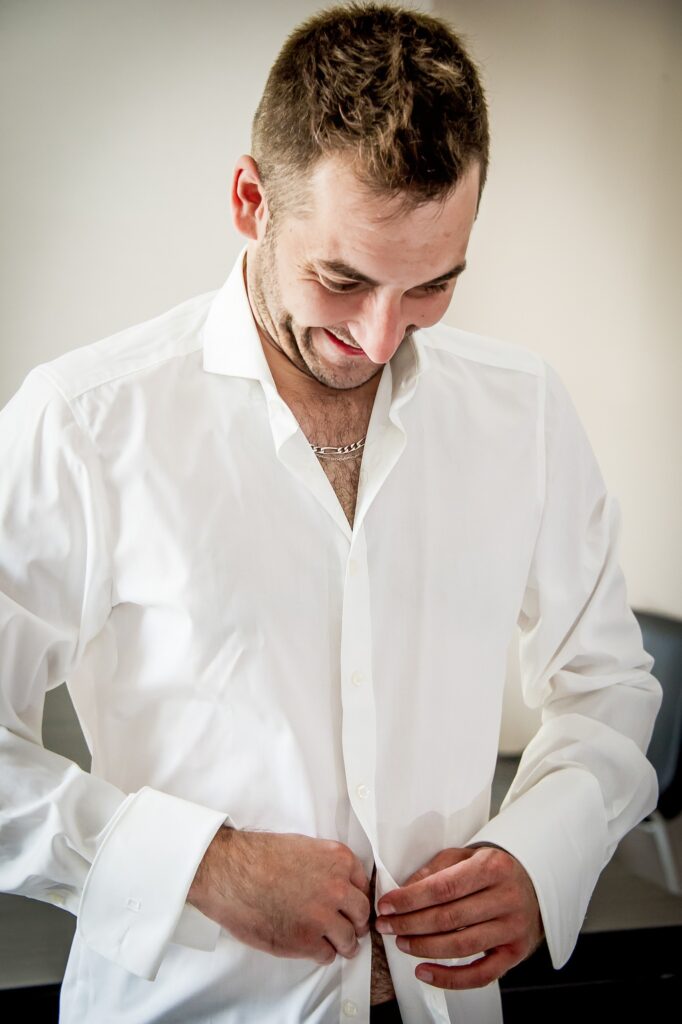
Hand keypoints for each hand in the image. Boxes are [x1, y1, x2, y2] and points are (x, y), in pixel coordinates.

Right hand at [187, 828, 370, 964]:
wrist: (232, 873)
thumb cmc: (259, 857)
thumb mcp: (304, 847)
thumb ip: (326, 866)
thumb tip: (335, 882)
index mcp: (338, 860)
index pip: (363, 885)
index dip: (355, 898)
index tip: (351, 906)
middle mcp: (337, 888)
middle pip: (361, 913)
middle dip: (355, 922)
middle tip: (349, 927)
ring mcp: (323, 917)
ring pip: (349, 939)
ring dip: (343, 943)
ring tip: (337, 945)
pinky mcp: (306, 941)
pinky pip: (327, 955)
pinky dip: (322, 954)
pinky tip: (314, 948)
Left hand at [376, 845, 543, 989]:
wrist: (534, 884)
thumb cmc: (493, 869)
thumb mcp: (466, 856)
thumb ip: (435, 869)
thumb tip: (404, 889)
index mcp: (492, 867)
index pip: (443, 887)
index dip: (410, 899)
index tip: (387, 905)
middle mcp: (506, 898)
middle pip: (449, 918)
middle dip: (410, 924)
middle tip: (386, 926)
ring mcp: (512, 928)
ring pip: (462, 946)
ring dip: (425, 948)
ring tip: (402, 943)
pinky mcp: (515, 953)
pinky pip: (481, 974)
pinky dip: (450, 978)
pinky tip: (426, 972)